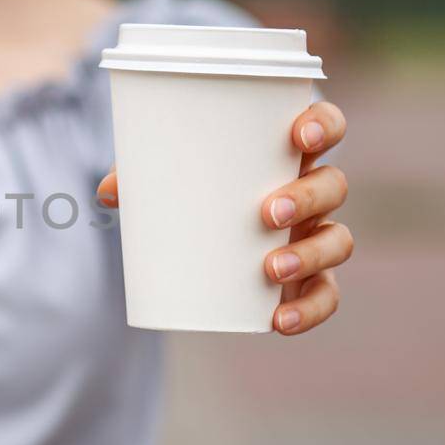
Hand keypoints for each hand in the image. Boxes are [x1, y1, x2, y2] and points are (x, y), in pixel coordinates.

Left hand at [94, 101, 352, 335]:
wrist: (205, 235)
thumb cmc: (193, 187)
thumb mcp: (168, 175)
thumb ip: (142, 175)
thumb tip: (107, 192)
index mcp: (287, 152)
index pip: (326, 125)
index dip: (324, 124)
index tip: (300, 134)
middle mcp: (311, 192)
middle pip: (333, 185)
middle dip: (308, 198)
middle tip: (267, 214)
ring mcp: (314, 235)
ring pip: (338, 240)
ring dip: (311, 255)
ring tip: (272, 268)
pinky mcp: (310, 277)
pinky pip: (325, 294)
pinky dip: (309, 309)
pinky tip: (281, 320)